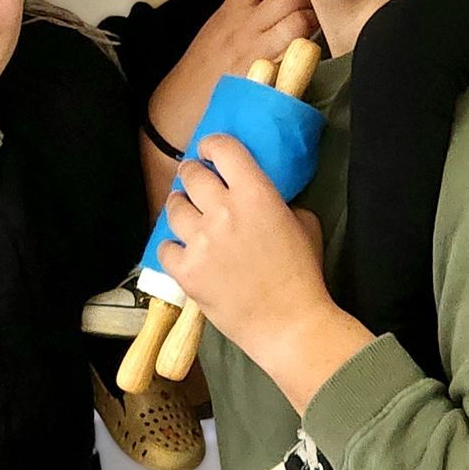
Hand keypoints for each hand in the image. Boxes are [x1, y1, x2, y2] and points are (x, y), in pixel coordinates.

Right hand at [147, 0, 317, 153]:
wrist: (175, 113)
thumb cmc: (198, 73)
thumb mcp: (216, 29)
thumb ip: (243, 7)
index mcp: (231, 11)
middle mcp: (246, 27)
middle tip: (322, 1)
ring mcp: (258, 53)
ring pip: (300, 23)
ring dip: (316, 24)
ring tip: (319, 31)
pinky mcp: (267, 79)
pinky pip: (298, 60)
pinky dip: (309, 57)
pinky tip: (310, 60)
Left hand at [159, 138, 358, 396]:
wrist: (289, 324)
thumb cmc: (302, 274)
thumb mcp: (304, 225)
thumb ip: (278, 202)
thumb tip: (257, 195)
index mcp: (255, 193)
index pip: (222, 148)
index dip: (211, 146)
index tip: (208, 152)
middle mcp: (222, 210)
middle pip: (190, 175)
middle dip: (192, 175)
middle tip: (196, 184)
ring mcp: (200, 240)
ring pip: (173, 207)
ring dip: (181, 208)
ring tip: (188, 217)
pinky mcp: (184, 270)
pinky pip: (164, 247)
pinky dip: (173, 248)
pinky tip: (185, 253)